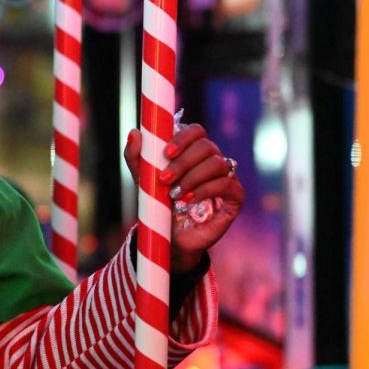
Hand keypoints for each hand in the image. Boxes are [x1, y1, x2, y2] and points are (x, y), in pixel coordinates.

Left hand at [124, 124, 243, 271]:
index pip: (195, 131)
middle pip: (206, 146)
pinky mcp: (234, 196)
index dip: (182, 138)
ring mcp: (225, 177)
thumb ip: (137, 157)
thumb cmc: (158, 204)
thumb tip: (134, 133)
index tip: (165, 153)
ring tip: (174, 195)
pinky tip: (188, 200)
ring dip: (192, 178)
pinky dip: (205, 190)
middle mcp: (212, 160)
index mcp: (192, 150)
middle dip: (183, 162)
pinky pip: (226, 184)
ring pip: (217, 164)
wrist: (167, 237)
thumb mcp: (143, 179)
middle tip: (164, 179)